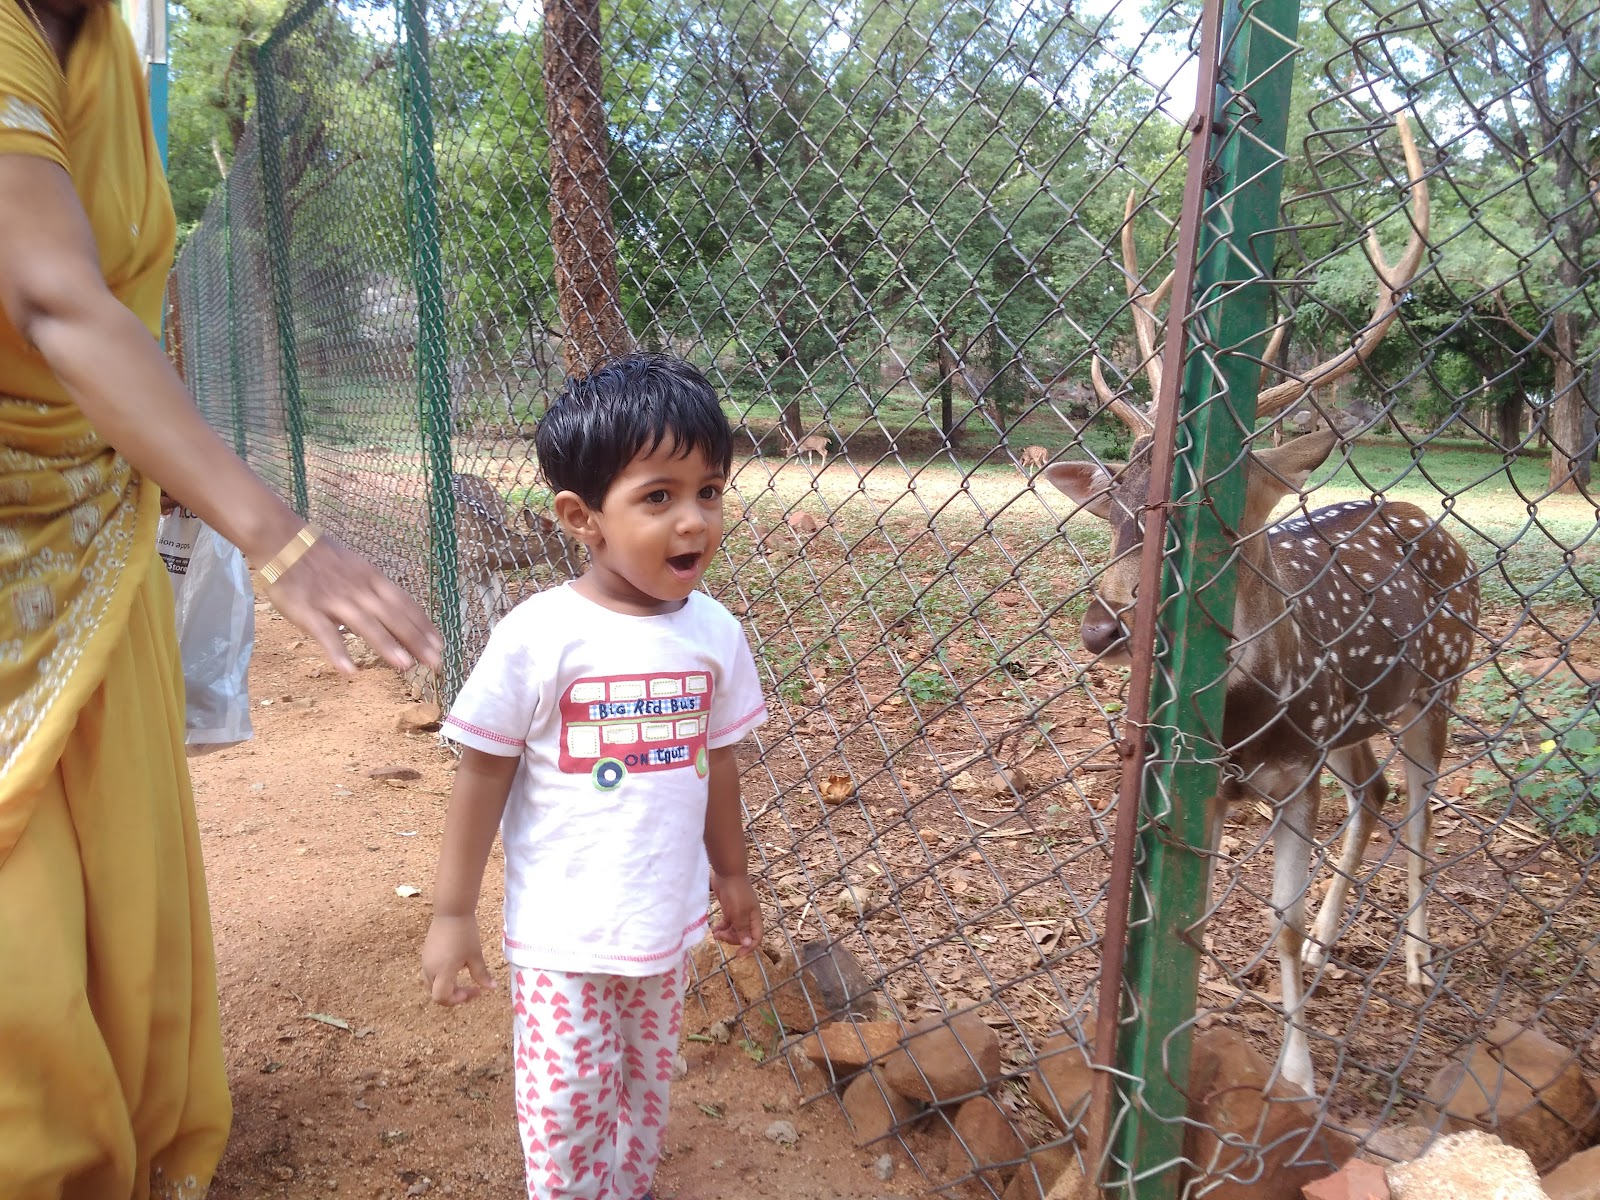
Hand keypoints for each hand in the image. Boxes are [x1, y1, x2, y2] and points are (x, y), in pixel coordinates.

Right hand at [265, 533, 442, 673]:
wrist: (283, 540)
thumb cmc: (323, 558)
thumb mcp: (358, 568)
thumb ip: (376, 592)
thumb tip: (399, 614)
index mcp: (372, 578)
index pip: (404, 603)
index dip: (423, 625)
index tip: (440, 644)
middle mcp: (358, 589)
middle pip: (392, 616)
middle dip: (415, 640)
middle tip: (435, 663)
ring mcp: (333, 600)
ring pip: (364, 623)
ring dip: (385, 645)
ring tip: (405, 666)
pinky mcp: (307, 610)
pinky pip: (324, 632)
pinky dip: (337, 651)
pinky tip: (350, 670)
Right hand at [421, 914, 496, 1005]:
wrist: (451, 911)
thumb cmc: (465, 933)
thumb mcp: (475, 955)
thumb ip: (482, 975)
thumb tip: (492, 988)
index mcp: (442, 972)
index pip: (441, 998)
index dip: (457, 1000)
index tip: (474, 991)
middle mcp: (430, 970)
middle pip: (436, 994)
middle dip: (454, 996)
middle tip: (472, 989)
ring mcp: (425, 962)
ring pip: (432, 985)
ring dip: (447, 988)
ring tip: (464, 981)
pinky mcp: (425, 955)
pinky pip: (431, 974)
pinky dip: (442, 979)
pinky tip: (455, 968)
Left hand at [711, 873, 762, 956]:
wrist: (727, 874)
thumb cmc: (735, 894)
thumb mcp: (738, 914)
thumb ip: (743, 930)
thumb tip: (749, 944)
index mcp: (755, 917)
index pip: (757, 937)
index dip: (749, 947)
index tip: (738, 955)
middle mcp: (749, 916)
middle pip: (744, 935)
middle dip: (733, 939)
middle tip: (721, 937)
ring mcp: (739, 912)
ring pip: (735, 930)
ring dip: (726, 934)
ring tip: (716, 934)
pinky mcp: (729, 908)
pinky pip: (727, 923)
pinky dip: (722, 927)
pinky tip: (714, 929)